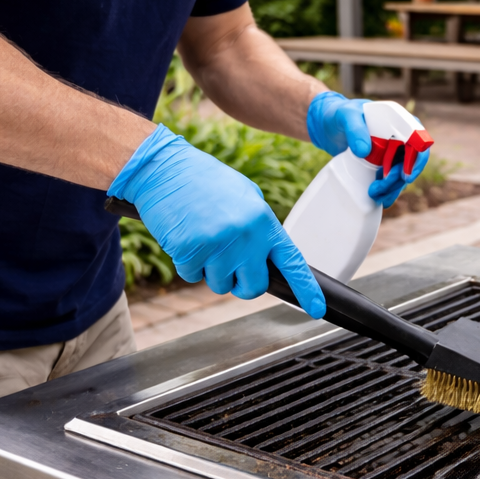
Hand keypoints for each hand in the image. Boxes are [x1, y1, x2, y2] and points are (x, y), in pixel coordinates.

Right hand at [110, 126, 325, 316]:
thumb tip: (265, 259)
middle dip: (241, 284)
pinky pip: (192, 276)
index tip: (316, 309)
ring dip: (210, 271)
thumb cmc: (203, 181)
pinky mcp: (191, 251)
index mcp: (264, 222)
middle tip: (229, 264)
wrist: (164, 169)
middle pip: (254, 287)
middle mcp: (246, 236)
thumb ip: (259, 229)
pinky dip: (186, 264)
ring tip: (202, 238)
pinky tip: (184, 237)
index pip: (292, 262)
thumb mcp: (244, 197)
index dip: (306, 289)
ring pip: (220, 285)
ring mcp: (219, 245)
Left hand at [305, 90, 429, 207]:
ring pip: (403, 173)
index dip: (416, 157)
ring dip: (393, 187)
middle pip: (411, 160)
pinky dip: (388, 190)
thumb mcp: (345, 117)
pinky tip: (380, 199)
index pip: (418, 138)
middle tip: (380, 187)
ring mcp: (392, 151)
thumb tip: (365, 151)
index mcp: (397, 120)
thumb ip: (355, 130)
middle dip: (399, 178)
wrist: (328, 126)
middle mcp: (399, 136)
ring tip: (376, 196)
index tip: (405, 175)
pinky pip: (392, 178)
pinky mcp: (383, 163)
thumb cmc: (339, 114)